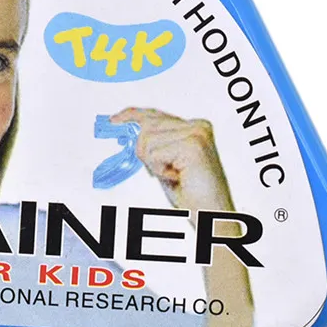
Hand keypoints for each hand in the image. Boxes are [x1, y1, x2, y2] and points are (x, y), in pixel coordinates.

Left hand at [111, 108, 233, 214]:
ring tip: (173, 175)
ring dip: (154, 163)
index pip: (156, 114)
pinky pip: (154, 154)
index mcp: (194, 126)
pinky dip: (160, 170)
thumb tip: (127, 130)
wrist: (211, 212)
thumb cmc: (191, 191)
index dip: (132, 115)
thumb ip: (153, 143)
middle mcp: (197, 125)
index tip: (114, 120)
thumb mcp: (166, 161)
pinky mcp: (192, 145)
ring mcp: (196, 133)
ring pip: (148, 139)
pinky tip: (177, 177)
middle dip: (143, 150)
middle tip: (157, 170)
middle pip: (148, 124)